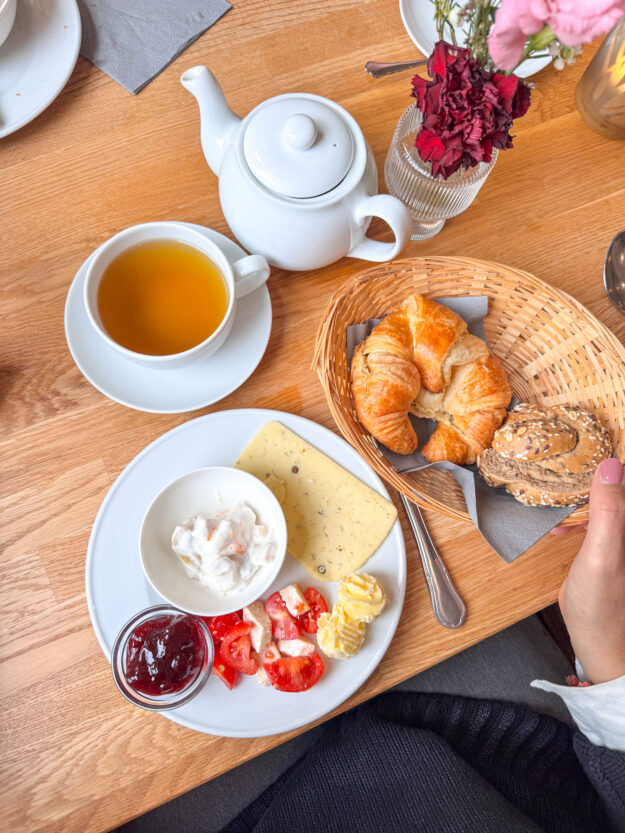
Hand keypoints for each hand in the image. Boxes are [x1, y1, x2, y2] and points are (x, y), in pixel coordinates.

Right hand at [558, 458, 624, 683]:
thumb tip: (612, 465)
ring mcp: (621, 541)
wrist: (599, 646)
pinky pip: (598, 521)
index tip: (595, 440)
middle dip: (597, 476)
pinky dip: (580, 518)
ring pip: (608, 503)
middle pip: (618, 491)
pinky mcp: (611, 551)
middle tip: (568, 463)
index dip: (617, 462)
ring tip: (558, 493)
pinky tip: (560, 528)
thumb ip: (609, 512)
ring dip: (585, 497)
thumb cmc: (602, 608)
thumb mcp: (602, 555)